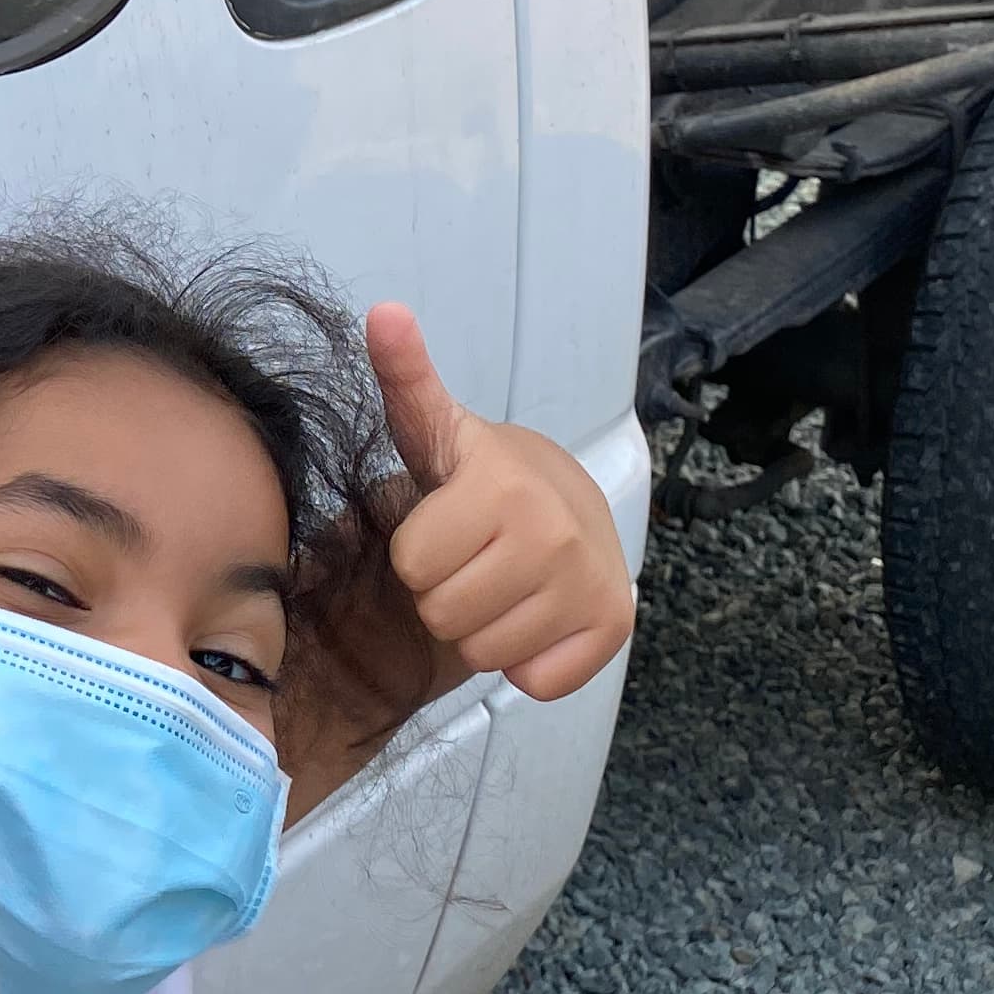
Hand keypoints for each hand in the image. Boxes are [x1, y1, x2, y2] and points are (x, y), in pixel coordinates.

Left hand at [366, 303, 634, 697]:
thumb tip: (381, 312)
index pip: (411, 565)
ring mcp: (589, 583)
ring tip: (503, 583)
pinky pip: (533, 680)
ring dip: (483, 627)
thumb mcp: (438, 431)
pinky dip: (529, 661)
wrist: (573, 503)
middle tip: (473, 559)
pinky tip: (537, 616)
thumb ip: (405, 379)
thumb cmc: (486, 479)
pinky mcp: (612, 628)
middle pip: (442, 613)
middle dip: (445, 593)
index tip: (446, 524)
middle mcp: (554, 532)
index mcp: (501, 483)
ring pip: (483, 651)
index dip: (418, 552)